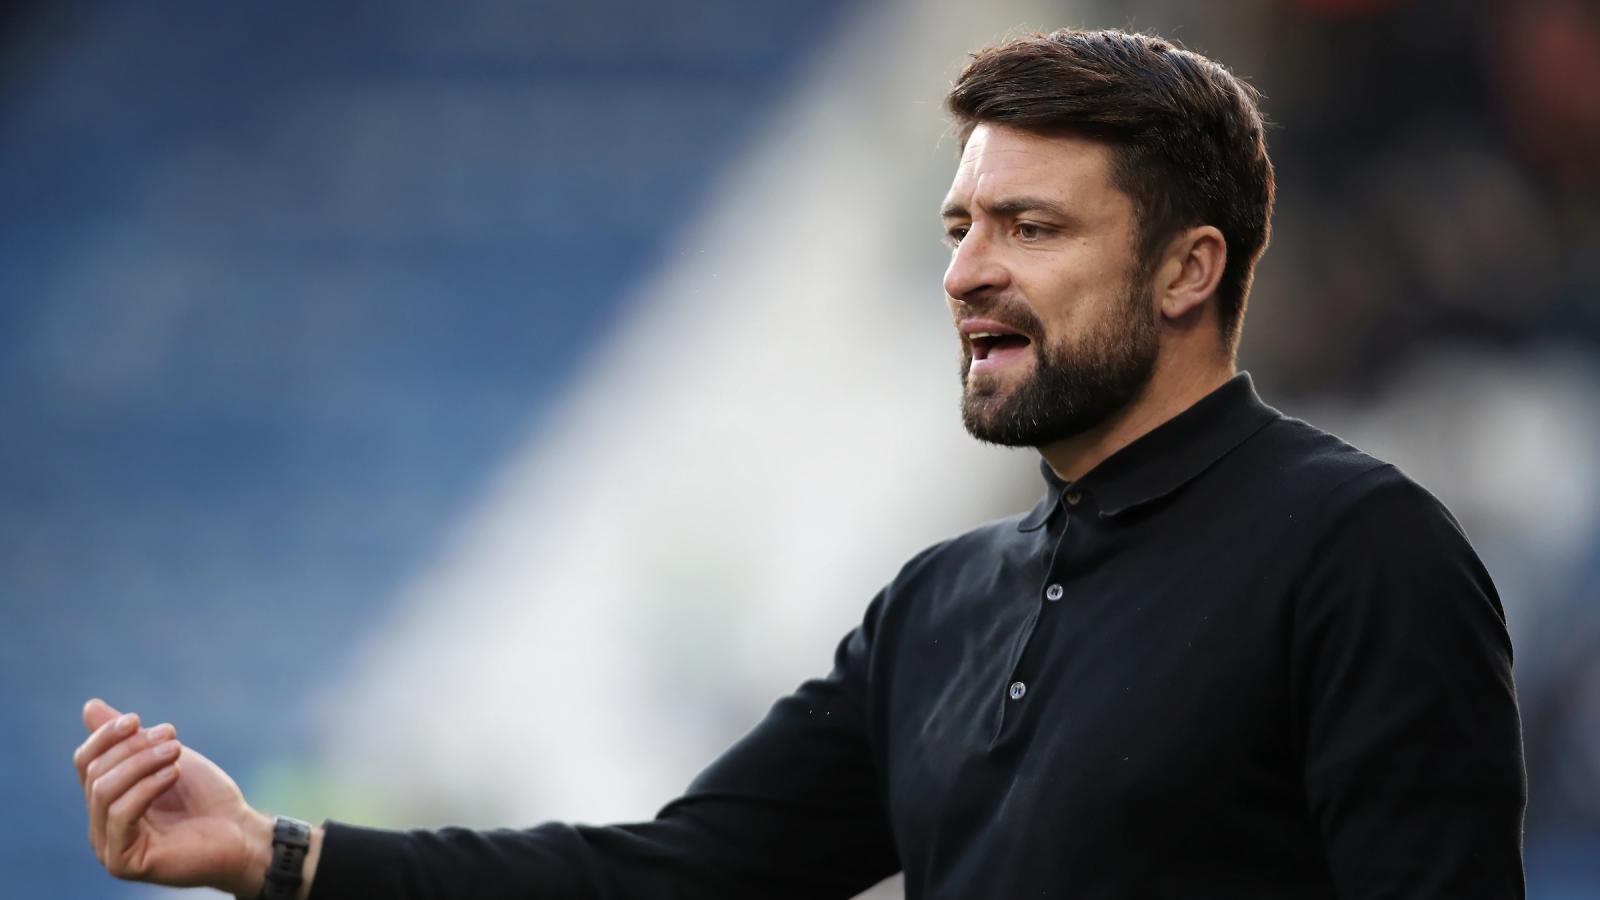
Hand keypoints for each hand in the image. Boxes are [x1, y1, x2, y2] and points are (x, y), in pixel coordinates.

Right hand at [74, 698, 271, 895]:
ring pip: (104, 792)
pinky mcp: (123, 862)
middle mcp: (101, 825)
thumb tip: (89, 706)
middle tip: (171, 736)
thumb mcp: (166, 756)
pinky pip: (120, 816)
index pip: (86, 761)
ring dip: (142, 763)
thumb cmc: (206, 796)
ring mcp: (109, 846)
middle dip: (134, 748)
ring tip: (176, 751)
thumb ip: (129, 738)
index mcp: (107, 799)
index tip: (136, 719)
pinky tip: (173, 774)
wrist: (240, 831)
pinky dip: (146, 788)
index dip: (105, 736)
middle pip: (96, 774)